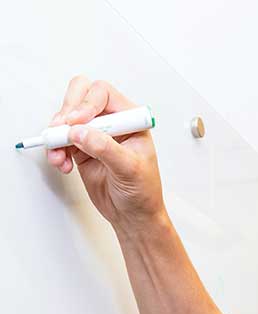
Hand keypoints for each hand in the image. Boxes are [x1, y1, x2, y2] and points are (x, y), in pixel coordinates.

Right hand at [46, 75, 165, 232]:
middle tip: (61, 129)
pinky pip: (60, 139)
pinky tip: (60, 163)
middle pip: (81, 96)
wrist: (134, 216)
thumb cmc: (143, 193)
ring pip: (66, 118)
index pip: (103, 94)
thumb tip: (80, 132)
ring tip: (58, 154)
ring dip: (57, 133)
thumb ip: (105, 148)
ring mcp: (94, 134)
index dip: (87, 102)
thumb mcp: (130, 169)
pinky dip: (55, 149)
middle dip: (67, 111)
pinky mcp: (81, 149)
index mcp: (130, 120)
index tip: (77, 121)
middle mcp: (111, 123)